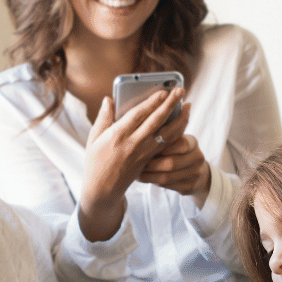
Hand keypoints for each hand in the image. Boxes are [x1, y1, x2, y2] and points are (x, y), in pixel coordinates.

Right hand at [79, 87, 186, 240]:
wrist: (102, 190)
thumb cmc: (95, 161)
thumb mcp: (93, 138)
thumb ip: (103, 118)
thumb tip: (109, 99)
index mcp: (117, 135)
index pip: (139, 115)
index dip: (152, 102)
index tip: (163, 91)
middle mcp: (133, 143)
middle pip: (156, 121)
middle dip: (170, 104)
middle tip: (181, 91)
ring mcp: (144, 153)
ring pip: (167, 134)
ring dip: (180, 119)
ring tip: (188, 106)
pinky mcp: (150, 161)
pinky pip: (167, 145)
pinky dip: (177, 133)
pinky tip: (183, 124)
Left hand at [139, 106, 211, 208]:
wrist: (196, 173)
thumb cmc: (177, 151)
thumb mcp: (177, 138)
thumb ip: (164, 126)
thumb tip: (137, 104)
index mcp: (192, 142)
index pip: (177, 142)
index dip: (159, 145)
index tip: (142, 144)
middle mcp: (197, 157)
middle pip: (170, 162)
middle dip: (150, 163)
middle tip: (134, 162)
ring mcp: (195, 173)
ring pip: (166, 177)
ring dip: (148, 174)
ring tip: (135, 171)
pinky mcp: (190, 187)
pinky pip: (168, 187)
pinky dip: (153, 182)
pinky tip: (142, 178)